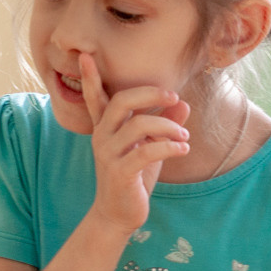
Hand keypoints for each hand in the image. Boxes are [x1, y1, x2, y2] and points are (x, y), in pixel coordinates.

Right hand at [79, 52, 190, 234]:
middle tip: (173, 95)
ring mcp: (109, 154)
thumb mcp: (151, 147)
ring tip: (185, 136)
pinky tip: (183, 148)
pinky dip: (170, 146)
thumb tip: (183, 104)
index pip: (95, 97)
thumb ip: (164, 124)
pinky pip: (147, 151)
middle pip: (122, 101)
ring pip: (139, 125)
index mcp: (105, 128)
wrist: (119, 215)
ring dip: (168, 126)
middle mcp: (102, 137)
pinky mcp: (120, 172)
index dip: (90, 77)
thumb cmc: (134, 178)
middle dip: (150, 94)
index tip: (85, 55)